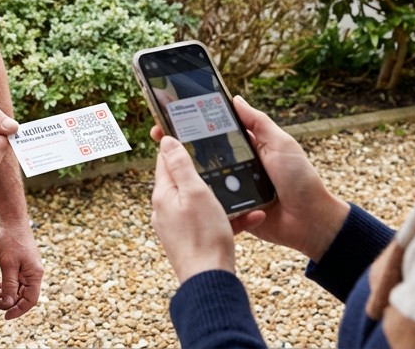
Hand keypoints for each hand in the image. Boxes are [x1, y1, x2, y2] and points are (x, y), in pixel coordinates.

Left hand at [0, 225, 43, 318]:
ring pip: (17, 289)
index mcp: (35, 275)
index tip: (5, 316)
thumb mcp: (8, 264)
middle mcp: (34, 274)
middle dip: (7, 302)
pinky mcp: (21, 266)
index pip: (30, 300)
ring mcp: (28, 270)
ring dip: (4, 295)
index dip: (18, 310)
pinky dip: (5, 286)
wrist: (12, 222)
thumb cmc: (12, 241)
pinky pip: (14, 281)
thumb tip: (8, 304)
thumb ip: (9, 285)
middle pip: (22, 296)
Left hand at [151, 136, 235, 283]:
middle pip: (184, 181)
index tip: (190, 132)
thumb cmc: (203, 236)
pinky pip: (211, 222)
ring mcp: (178, 227)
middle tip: (222, 159)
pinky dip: (229, 218)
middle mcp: (165, 210)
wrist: (210, 281)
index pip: (165, 160)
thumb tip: (165, 141)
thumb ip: (180, 165)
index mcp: (163, 195)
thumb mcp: (195, 192)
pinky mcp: (192, 241)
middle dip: (204, 171)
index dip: (177, 144)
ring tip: (243, 191)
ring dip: (223, 196)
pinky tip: (250, 217)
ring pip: (201, 202)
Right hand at [153, 98, 349, 260]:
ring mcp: (233, 187)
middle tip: (159, 134)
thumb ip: (258, 123)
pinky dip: (199, 195)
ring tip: (165, 159)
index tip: (173, 114)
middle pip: (204, 152)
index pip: (217, 131)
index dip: (196, 122)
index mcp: (248, 147)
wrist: (310, 222)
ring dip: (187, 170)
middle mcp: (238, 165)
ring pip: (204, 176)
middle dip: (182, 144)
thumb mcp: (281, 144)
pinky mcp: (232, 208)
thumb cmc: (300, 180)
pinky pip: (211, 200)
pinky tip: (181, 188)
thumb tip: (235, 99)